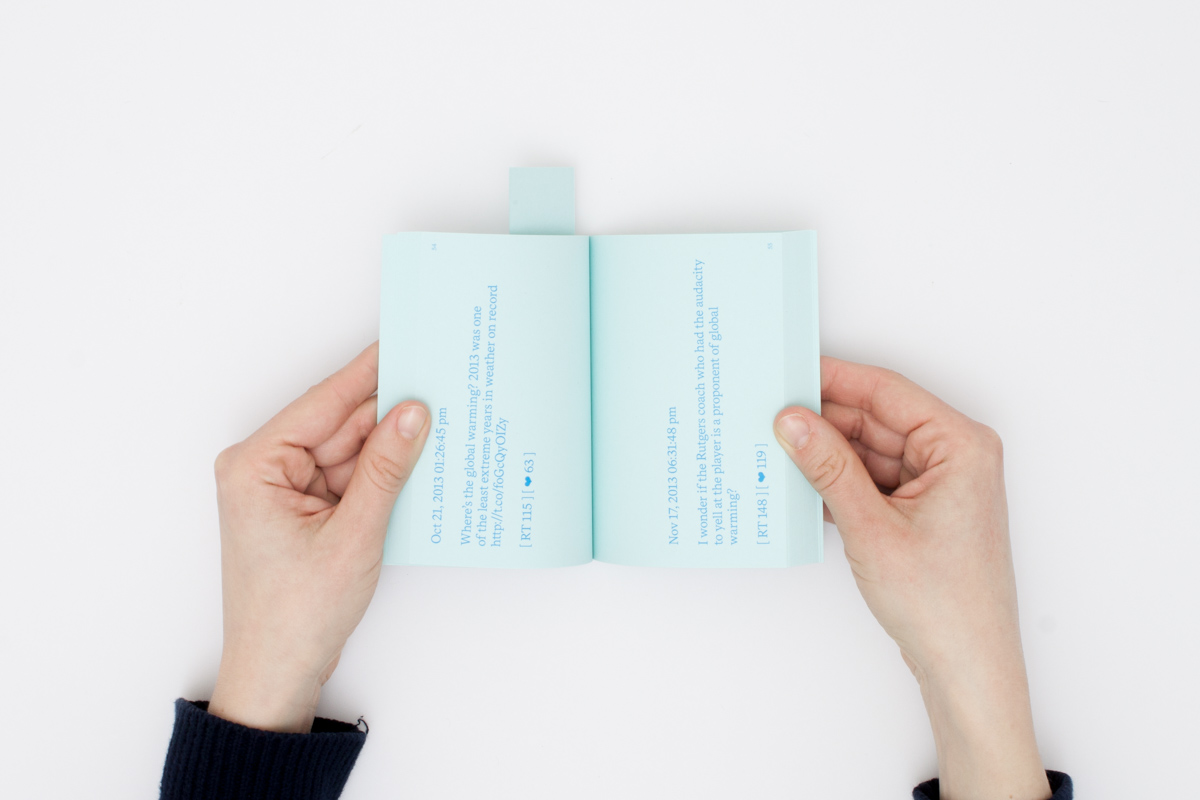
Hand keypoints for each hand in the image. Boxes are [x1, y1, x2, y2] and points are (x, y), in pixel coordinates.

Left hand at [208, 342, 428, 732]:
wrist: (278, 675)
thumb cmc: (294, 615)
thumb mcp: (352, 536)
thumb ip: (386, 469)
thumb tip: (413, 413)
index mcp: (257, 464)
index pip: (325, 402)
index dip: (370, 372)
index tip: (407, 343)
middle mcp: (266, 468)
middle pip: (341, 424)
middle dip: (390, 413)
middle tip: (442, 386)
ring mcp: (286, 488)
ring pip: (352, 450)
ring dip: (392, 447)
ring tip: (443, 425)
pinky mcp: (306, 508)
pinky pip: (352, 476)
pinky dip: (384, 474)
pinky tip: (420, 463)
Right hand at [774, 357, 1050, 799]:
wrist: (966, 669)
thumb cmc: (943, 604)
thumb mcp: (872, 527)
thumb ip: (828, 468)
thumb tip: (793, 422)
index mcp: (959, 445)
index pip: (885, 392)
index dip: (833, 380)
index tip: (789, 373)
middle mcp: (953, 457)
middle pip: (874, 420)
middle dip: (823, 422)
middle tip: (768, 418)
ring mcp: (937, 485)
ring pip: (867, 451)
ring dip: (825, 456)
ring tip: (774, 453)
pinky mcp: (920, 511)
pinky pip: (871, 480)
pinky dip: (837, 483)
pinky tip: (799, 486)